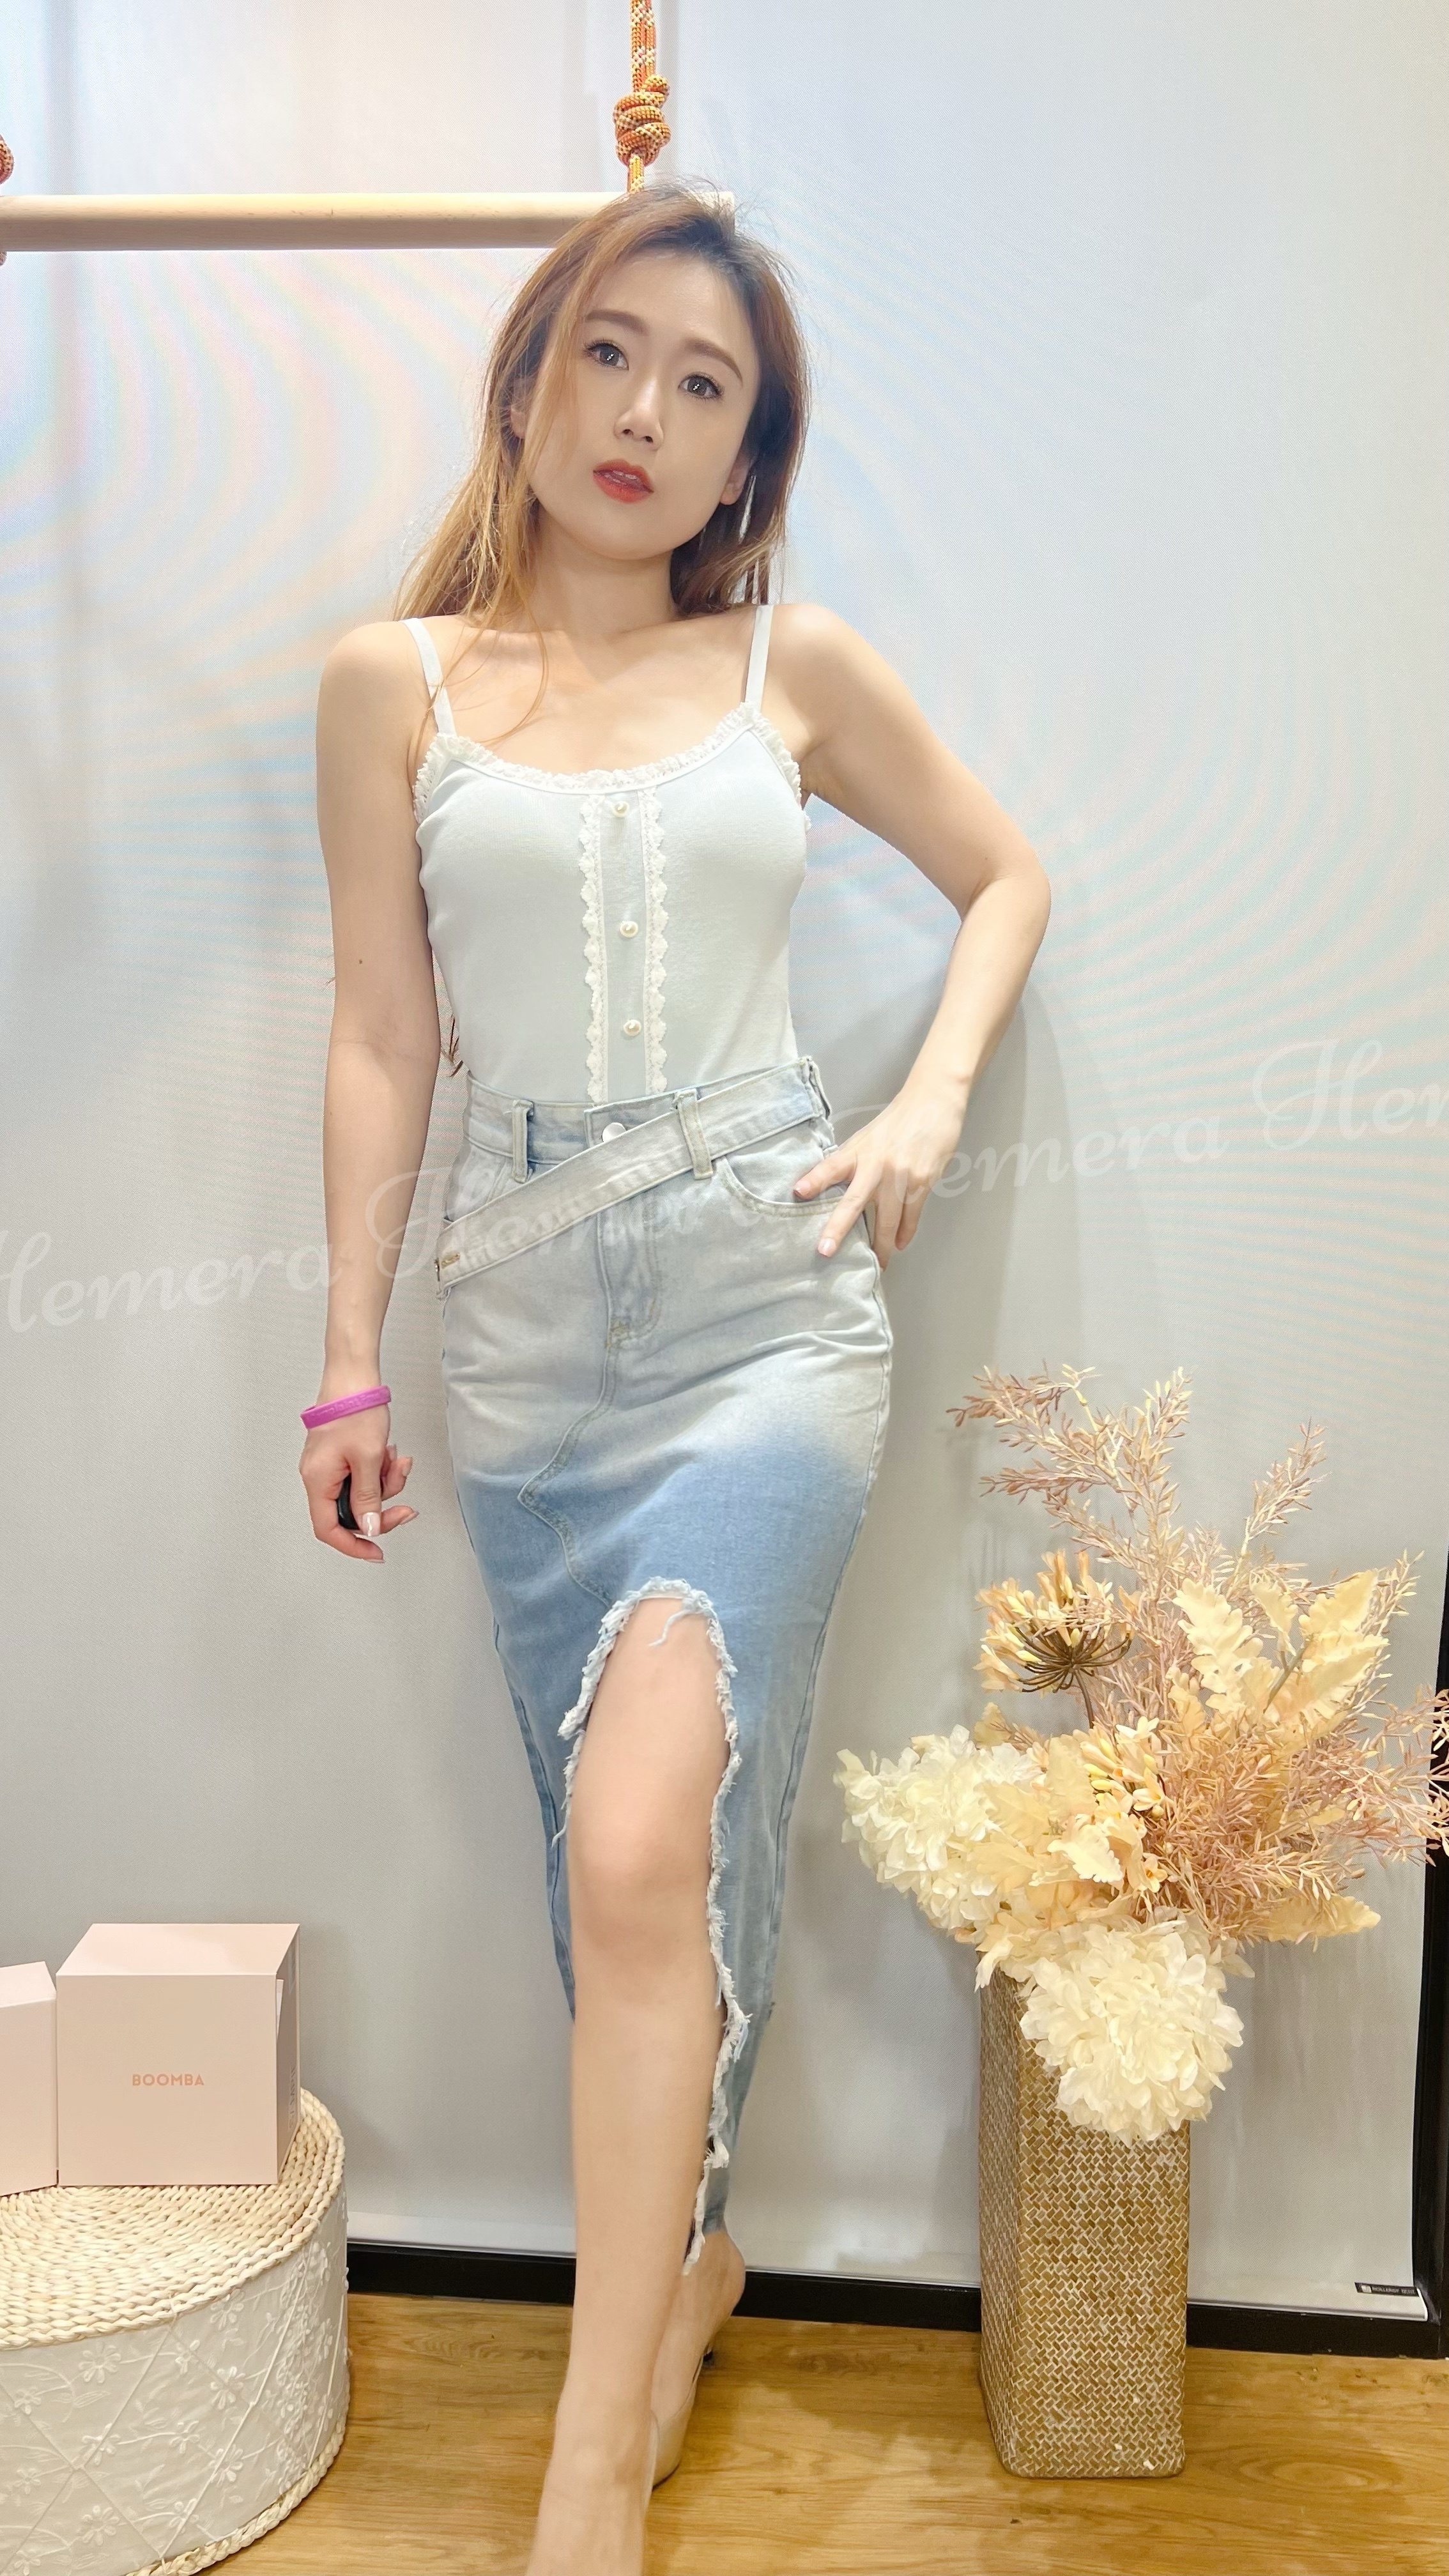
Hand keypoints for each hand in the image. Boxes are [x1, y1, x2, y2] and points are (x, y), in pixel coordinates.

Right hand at [299, 1407, 418, 1561]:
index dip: (353, 1545)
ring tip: (396, 1460)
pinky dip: (380, 1468)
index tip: (377, 1552)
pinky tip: (390, 1452)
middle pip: (350, 1512)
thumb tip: (369, 1528)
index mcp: (318, 1481)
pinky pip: (362, 1475)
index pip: (329, 1529)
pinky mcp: (341, 1455)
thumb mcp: (368, 1459)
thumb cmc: (355, 1409)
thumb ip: (368, 1498)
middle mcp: (318, 1476)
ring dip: (385, 1482)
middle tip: (406, 1505)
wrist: (353, 1375)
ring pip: (361, 1493)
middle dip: (381, 1507)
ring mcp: (329, 1465)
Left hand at [794, 1079, 967, 1270]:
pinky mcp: (922, 1181)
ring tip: (878, 1264)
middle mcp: (876, 1165)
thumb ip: (851, 1162)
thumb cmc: (897, 1121)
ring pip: (888, 1219)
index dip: (814, 1179)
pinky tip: (900, 1244)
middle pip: (854, 1202)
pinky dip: (906, 1232)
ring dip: (882, 1245)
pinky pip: (912, 1215)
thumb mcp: (867, 1137)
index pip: (832, 1166)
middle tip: (826, 1251)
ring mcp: (900, 1175)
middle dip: (839, 1229)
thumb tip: (832, 1189)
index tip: (798, 1192)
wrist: (933, 1102)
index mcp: (859, 1151)